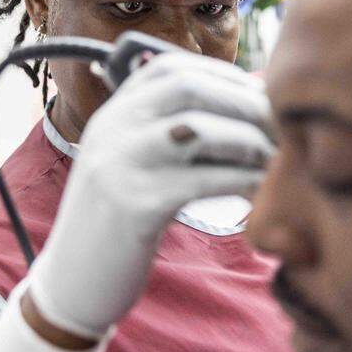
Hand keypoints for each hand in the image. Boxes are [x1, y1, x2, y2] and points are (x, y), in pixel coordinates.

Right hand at [26, 51, 274, 341]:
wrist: (71, 285)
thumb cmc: (117, 226)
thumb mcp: (129, 165)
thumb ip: (166, 133)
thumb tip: (241, 105)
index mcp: (111, 114)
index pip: (170, 67)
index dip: (222, 75)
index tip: (258, 97)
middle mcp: (110, 129)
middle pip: (189, 88)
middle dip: (244, 103)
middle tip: (280, 131)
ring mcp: (119, 165)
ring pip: (199, 128)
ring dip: (250, 141)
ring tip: (277, 163)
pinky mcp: (134, 206)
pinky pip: (205, 179)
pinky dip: (244, 181)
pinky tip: (262, 195)